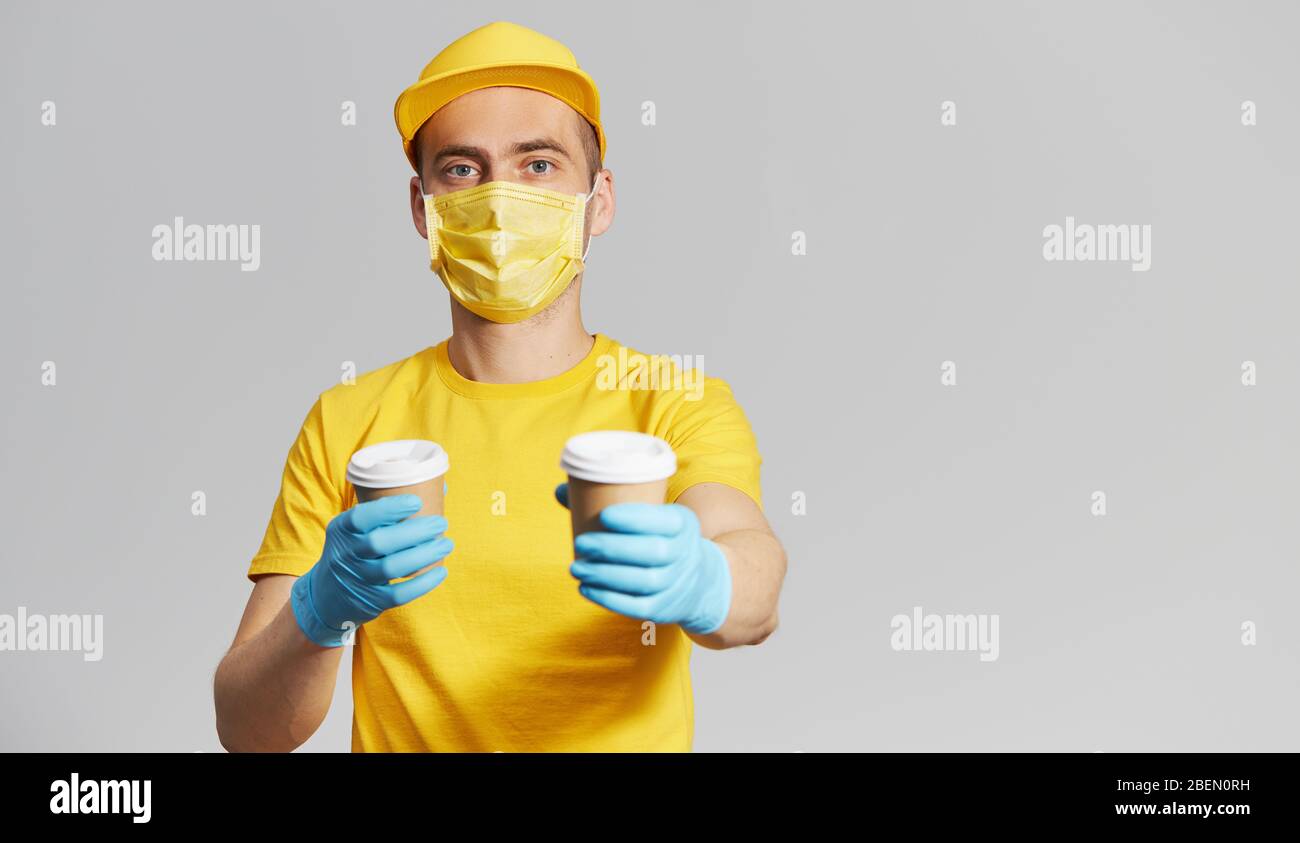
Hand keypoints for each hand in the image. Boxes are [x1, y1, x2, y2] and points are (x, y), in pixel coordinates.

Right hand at [291, 494, 452, 647]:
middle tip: (441, 523)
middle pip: (380, 542)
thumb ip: (387, 511)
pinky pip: (399, 594)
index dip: (389, 509)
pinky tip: (440, 571)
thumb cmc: (354, 550)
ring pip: (392, 568)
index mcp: (342, 530)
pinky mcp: (371, 601)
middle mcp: (347, 554)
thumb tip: (440, 487)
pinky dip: (423, 584)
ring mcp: (358, 579)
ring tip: (446, 544)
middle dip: (415, 532)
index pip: (361, 517)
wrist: (327, 595)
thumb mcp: (354, 529)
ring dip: (424, 555)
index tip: (417, 502)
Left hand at [555, 483, 731, 634]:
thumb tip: (561, 490)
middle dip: (612, 548)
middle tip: (580, 544)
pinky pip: (636, 607)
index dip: (635, 519)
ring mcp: (675, 584)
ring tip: (576, 567)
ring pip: (642, 581)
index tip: (603, 515)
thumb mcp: (652, 515)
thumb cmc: (658, 537)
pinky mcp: (662, 609)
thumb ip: (609, 500)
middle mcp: (685, 554)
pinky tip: (585, 588)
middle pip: (652, 552)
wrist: (698, 580)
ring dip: (605, 575)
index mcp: (682, 524)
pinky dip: (608, 599)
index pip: (664, 521)